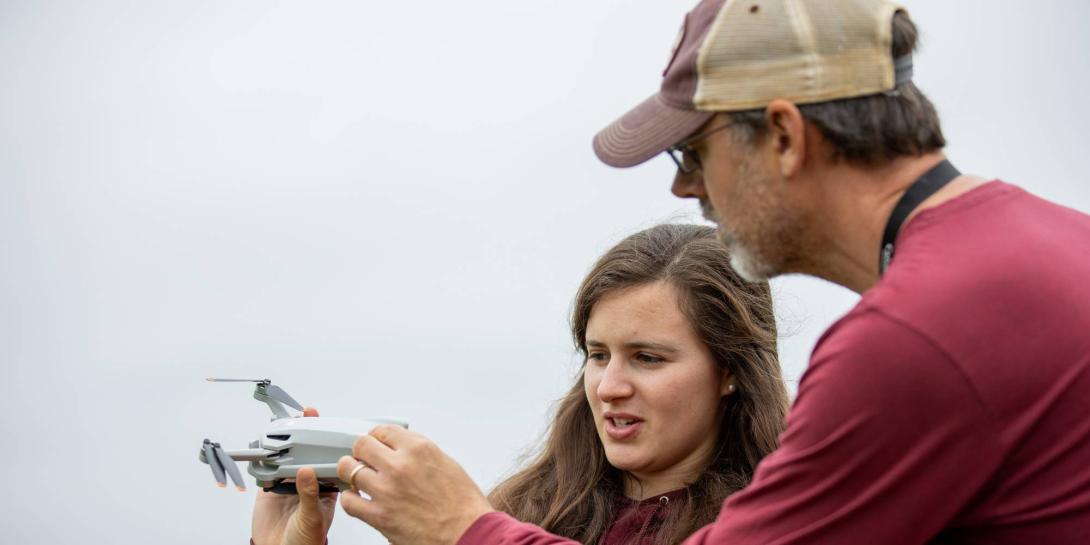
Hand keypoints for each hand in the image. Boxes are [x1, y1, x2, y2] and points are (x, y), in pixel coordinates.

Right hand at [252, 407, 337, 544]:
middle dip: (300, 434)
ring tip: (277, 431)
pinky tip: (262, 453)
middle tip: (297, 419)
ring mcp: (288, 484)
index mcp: (325, 485)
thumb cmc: (307, 542)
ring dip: (281, 445)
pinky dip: (262, 461)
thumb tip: (306, 471)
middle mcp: (307, 481)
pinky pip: (265, 470)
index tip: (318, 420)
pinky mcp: (269, 490)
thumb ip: (310, 494)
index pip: (325, 455)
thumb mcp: (313, 517)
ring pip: (285, 458)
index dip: (322, 437)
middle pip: (304, 451)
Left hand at [336, 426, 493, 544]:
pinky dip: (350, 498)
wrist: (468, 533)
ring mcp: (387, 490)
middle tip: (364, 457)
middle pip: (361, 445)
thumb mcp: (446, 464)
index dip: (377, 436)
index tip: (376, 442)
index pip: (384, 430)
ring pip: (349, 469)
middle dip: (361, 450)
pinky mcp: (379, 516)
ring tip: (357, 476)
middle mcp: (400, 466)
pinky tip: (358, 498)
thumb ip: (419, 453)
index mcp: (419, 449)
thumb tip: (402, 450)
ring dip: (352, 472)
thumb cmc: (463, 504)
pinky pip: (350, 501)